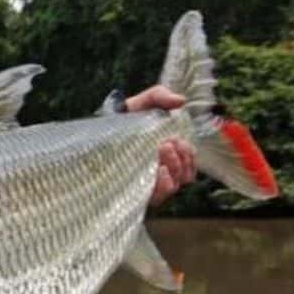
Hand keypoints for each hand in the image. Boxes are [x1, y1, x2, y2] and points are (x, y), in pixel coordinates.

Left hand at [125, 85, 195, 205]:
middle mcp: (164, 170)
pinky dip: (163, 185)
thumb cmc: (129, 115)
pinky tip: (159, 171)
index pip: (190, 163)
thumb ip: (162, 96)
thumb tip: (181, 101)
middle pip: (184, 175)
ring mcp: (151, 181)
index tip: (179, 142)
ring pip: (174, 186)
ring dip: (173, 170)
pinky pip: (157, 196)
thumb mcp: (147, 101)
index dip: (189, 155)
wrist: (104, 125)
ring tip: (161, 152)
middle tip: (166, 144)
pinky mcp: (137, 191)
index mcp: (172, 153)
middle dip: (180, 160)